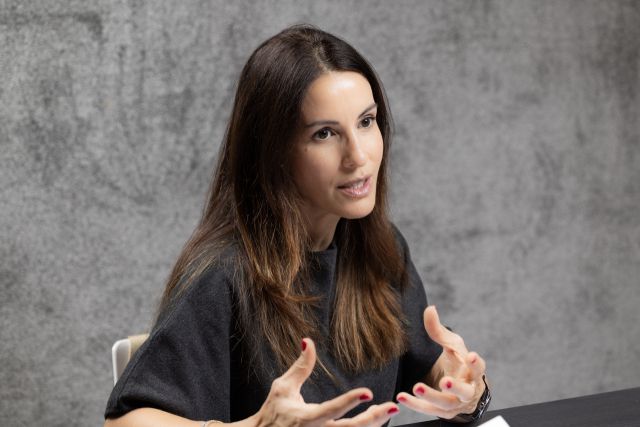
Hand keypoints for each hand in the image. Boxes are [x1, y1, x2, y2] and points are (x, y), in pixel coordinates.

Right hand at [252, 338, 399, 426]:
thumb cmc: (274, 412)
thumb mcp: (283, 387)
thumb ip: (300, 367)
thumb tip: (307, 340)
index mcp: (306, 419)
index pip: (332, 410)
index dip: (350, 401)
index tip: (368, 392)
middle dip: (374, 419)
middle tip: (393, 406)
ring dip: (374, 424)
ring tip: (388, 410)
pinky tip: (375, 418)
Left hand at [396, 306, 486, 419]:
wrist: (459, 389)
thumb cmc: (458, 362)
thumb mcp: (451, 345)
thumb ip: (438, 330)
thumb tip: (429, 308)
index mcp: (472, 371)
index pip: (478, 368)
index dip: (476, 364)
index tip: (472, 355)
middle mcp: (467, 390)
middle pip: (465, 391)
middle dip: (455, 387)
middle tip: (444, 381)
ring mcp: (456, 403)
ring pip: (446, 403)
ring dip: (431, 397)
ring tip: (416, 387)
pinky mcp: (443, 411)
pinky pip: (429, 410)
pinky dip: (415, 405)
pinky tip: (401, 397)